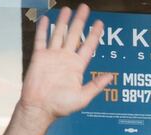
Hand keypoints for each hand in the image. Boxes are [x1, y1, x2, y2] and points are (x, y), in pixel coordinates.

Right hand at [18, 4, 111, 123]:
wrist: (40, 108)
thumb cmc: (61, 106)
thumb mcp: (83, 97)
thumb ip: (96, 85)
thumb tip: (111, 76)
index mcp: (77, 67)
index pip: (88, 46)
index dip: (94, 34)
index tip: (99, 23)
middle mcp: (65, 59)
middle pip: (74, 35)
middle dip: (80, 21)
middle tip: (84, 8)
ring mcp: (52, 57)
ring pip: (58, 34)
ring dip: (62, 21)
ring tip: (67, 9)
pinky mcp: (39, 57)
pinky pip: (41, 40)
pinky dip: (42, 29)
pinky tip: (45, 19)